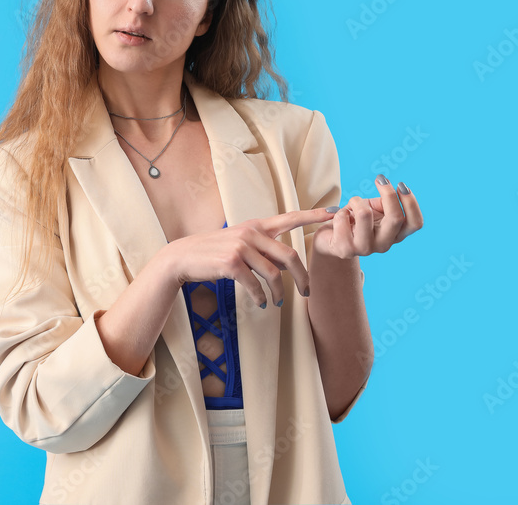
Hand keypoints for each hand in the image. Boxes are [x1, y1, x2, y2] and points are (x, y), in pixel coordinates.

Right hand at [157, 207, 337, 307]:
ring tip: (277, 303)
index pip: (290, 217)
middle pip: (290, 255)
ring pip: (274, 274)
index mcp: (256, 225)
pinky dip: (261, 298)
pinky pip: (255, 285)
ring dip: (280, 293)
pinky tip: (261, 303)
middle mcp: (251, 233)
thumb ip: (264, 248)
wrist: (183, 257)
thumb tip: (287, 263)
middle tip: (306, 292)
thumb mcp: (240, 243)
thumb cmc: (215, 252)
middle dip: (302, 276)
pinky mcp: (231, 263)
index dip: (312, 215)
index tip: (333, 213)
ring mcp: (241, 247)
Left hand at [311, 175, 422, 260]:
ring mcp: (365, 249)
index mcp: (396, 234)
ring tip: (352, 203)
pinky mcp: (345, 249)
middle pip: (396, 218)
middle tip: (380, 179)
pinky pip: (343, 218)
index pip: (415, 223)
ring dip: (357, 201)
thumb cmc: (355, 219)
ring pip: (365, 214)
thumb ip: (384, 202)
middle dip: (388, 193)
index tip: (400, 184)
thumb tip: (387, 189)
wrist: (330, 238)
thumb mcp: (374, 208)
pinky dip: (339, 211)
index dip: (411, 202)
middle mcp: (384, 245)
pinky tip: (338, 217)